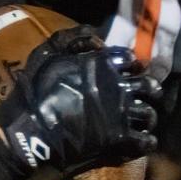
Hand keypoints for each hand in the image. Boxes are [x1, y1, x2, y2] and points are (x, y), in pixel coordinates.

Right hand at [0, 27, 160, 177]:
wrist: (30, 131)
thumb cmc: (35, 91)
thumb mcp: (47, 53)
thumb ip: (73, 39)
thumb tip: (99, 37)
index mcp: (103, 64)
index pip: (129, 59)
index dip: (131, 65)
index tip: (129, 71)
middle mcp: (117, 86)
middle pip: (148, 86)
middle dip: (150, 89)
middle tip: (146, 95)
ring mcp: (120, 113)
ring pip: (148, 113)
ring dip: (148, 116)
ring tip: (143, 120)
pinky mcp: (119, 139)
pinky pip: (144, 140)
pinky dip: (147, 141)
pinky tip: (143, 141)